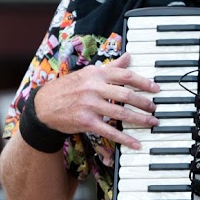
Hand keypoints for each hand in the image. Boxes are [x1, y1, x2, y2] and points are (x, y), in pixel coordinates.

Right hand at [32, 54, 159, 149]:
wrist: (44, 106)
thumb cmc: (68, 88)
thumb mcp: (88, 73)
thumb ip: (111, 67)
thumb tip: (129, 56)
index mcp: (96, 74)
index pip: (125, 75)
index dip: (143, 82)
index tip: (156, 88)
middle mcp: (94, 88)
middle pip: (126, 95)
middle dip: (144, 103)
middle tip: (155, 108)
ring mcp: (90, 105)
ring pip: (121, 114)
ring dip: (140, 119)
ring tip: (152, 123)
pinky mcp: (86, 122)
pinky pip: (110, 132)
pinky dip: (125, 139)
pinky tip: (136, 143)